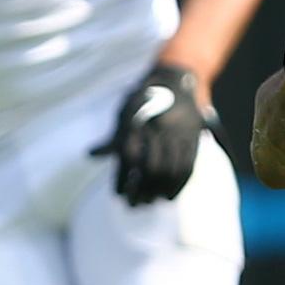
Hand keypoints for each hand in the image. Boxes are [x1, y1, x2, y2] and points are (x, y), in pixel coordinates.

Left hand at [91, 62, 208, 205]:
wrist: (178, 79)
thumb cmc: (145, 98)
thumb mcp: (125, 112)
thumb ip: (114, 137)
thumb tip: (92, 155)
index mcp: (136, 122)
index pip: (128, 158)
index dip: (123, 180)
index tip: (119, 196)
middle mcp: (157, 128)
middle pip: (149, 168)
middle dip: (141, 191)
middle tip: (134, 205)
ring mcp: (177, 134)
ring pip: (169, 170)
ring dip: (159, 191)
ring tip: (151, 203)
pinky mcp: (193, 138)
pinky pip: (188, 167)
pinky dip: (178, 186)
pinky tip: (169, 196)